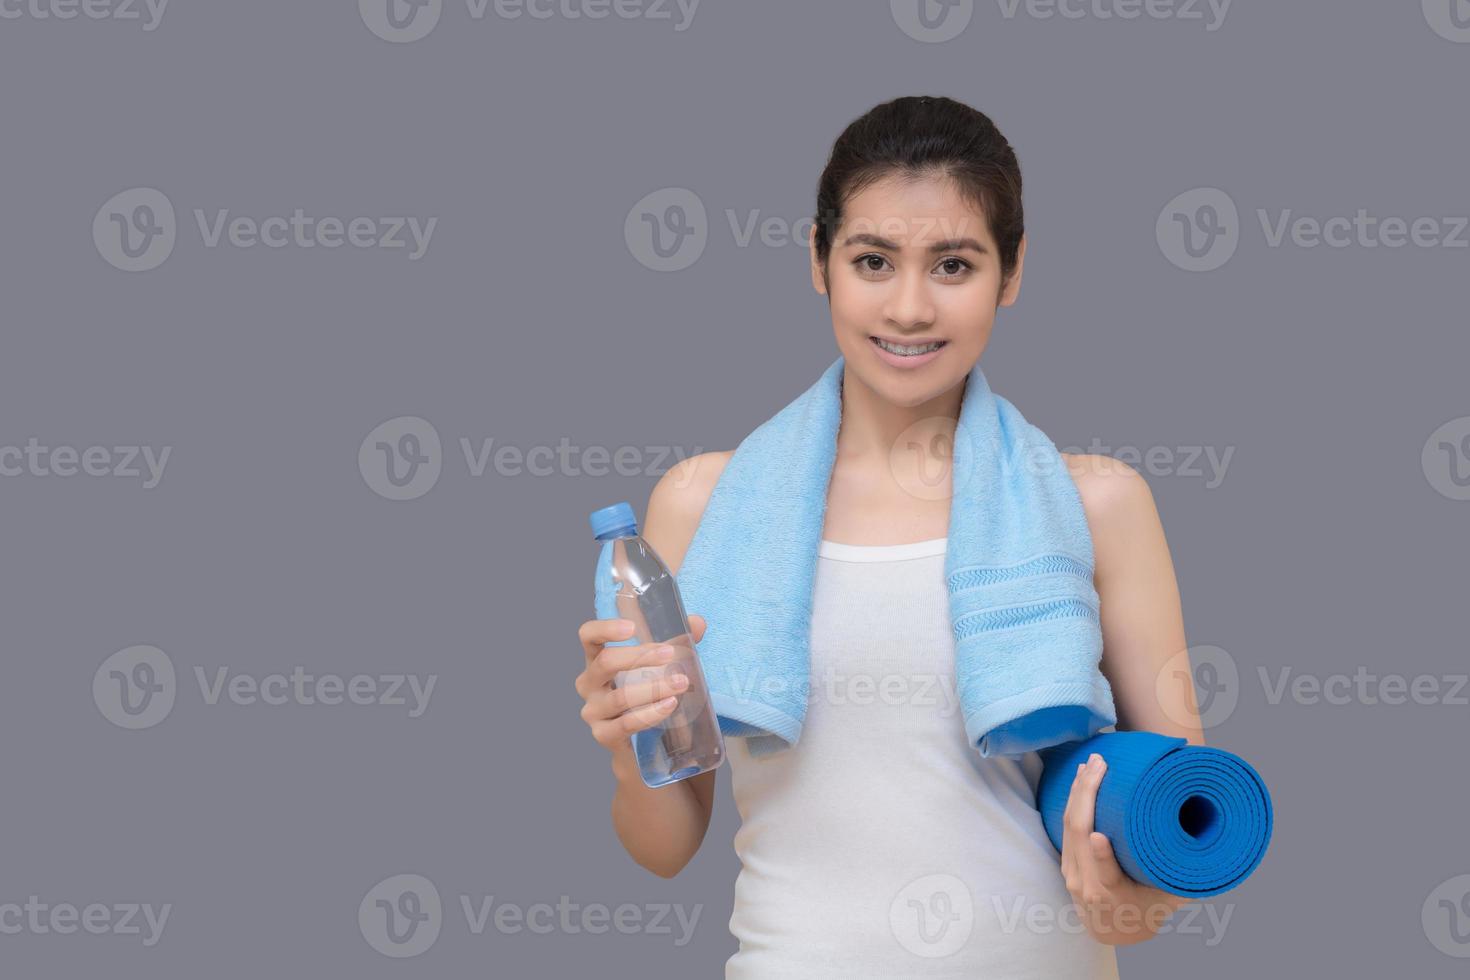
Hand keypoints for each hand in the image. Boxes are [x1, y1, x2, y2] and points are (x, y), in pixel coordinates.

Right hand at [574, 614, 707, 755]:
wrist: (639, 744)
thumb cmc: (645, 693)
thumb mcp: (658, 666)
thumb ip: (677, 642)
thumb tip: (698, 623)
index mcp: (596, 660)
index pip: (588, 636)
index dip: (605, 628)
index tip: (632, 628)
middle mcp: (589, 684)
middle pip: (605, 662)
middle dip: (640, 656)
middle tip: (670, 654)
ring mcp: (593, 711)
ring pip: (620, 697)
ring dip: (654, 688)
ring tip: (681, 683)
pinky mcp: (604, 735)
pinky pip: (627, 723)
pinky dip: (650, 713)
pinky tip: (669, 705)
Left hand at [1060, 752, 1189, 945]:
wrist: (1113, 930)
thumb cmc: (1148, 911)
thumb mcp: (1169, 897)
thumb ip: (1187, 875)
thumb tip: (1216, 843)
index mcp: (1113, 895)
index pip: (1105, 875)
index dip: (1102, 856)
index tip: (1099, 834)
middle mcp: (1087, 884)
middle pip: (1079, 834)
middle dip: (1086, 794)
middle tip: (1099, 764)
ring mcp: (1072, 871)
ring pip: (1068, 825)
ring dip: (1078, 790)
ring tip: (1090, 762)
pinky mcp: (1066, 860)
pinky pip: (1065, 826)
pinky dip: (1073, 799)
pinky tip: (1080, 778)